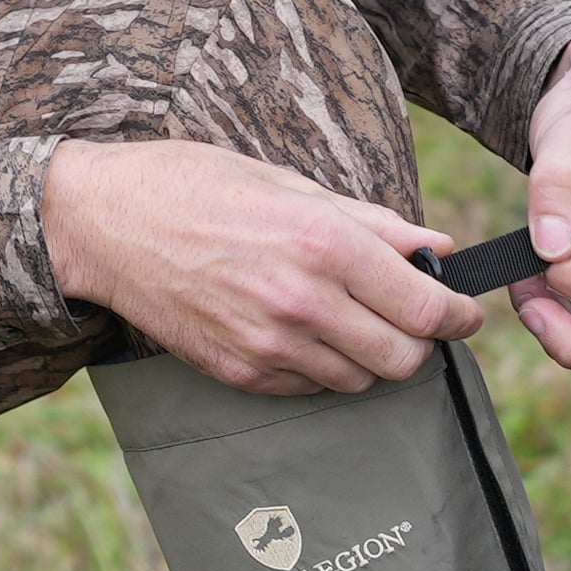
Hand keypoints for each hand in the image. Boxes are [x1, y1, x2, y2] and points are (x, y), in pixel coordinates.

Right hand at [40, 138, 478, 394]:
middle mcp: (302, 302)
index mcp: (324, 244)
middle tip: (414, 319)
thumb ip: (372, 223)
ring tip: (354, 322)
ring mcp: (269, 344)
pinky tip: (307, 332)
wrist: (106, 223)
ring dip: (373, 357)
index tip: (464, 313)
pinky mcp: (240, 371)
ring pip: (362, 379)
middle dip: (422, 343)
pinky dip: (325, 367)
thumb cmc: (197, 186)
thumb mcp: (291, 183)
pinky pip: (311, 387)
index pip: (426, 307)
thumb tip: (437, 247)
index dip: (459, 316)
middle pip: (405, 357)